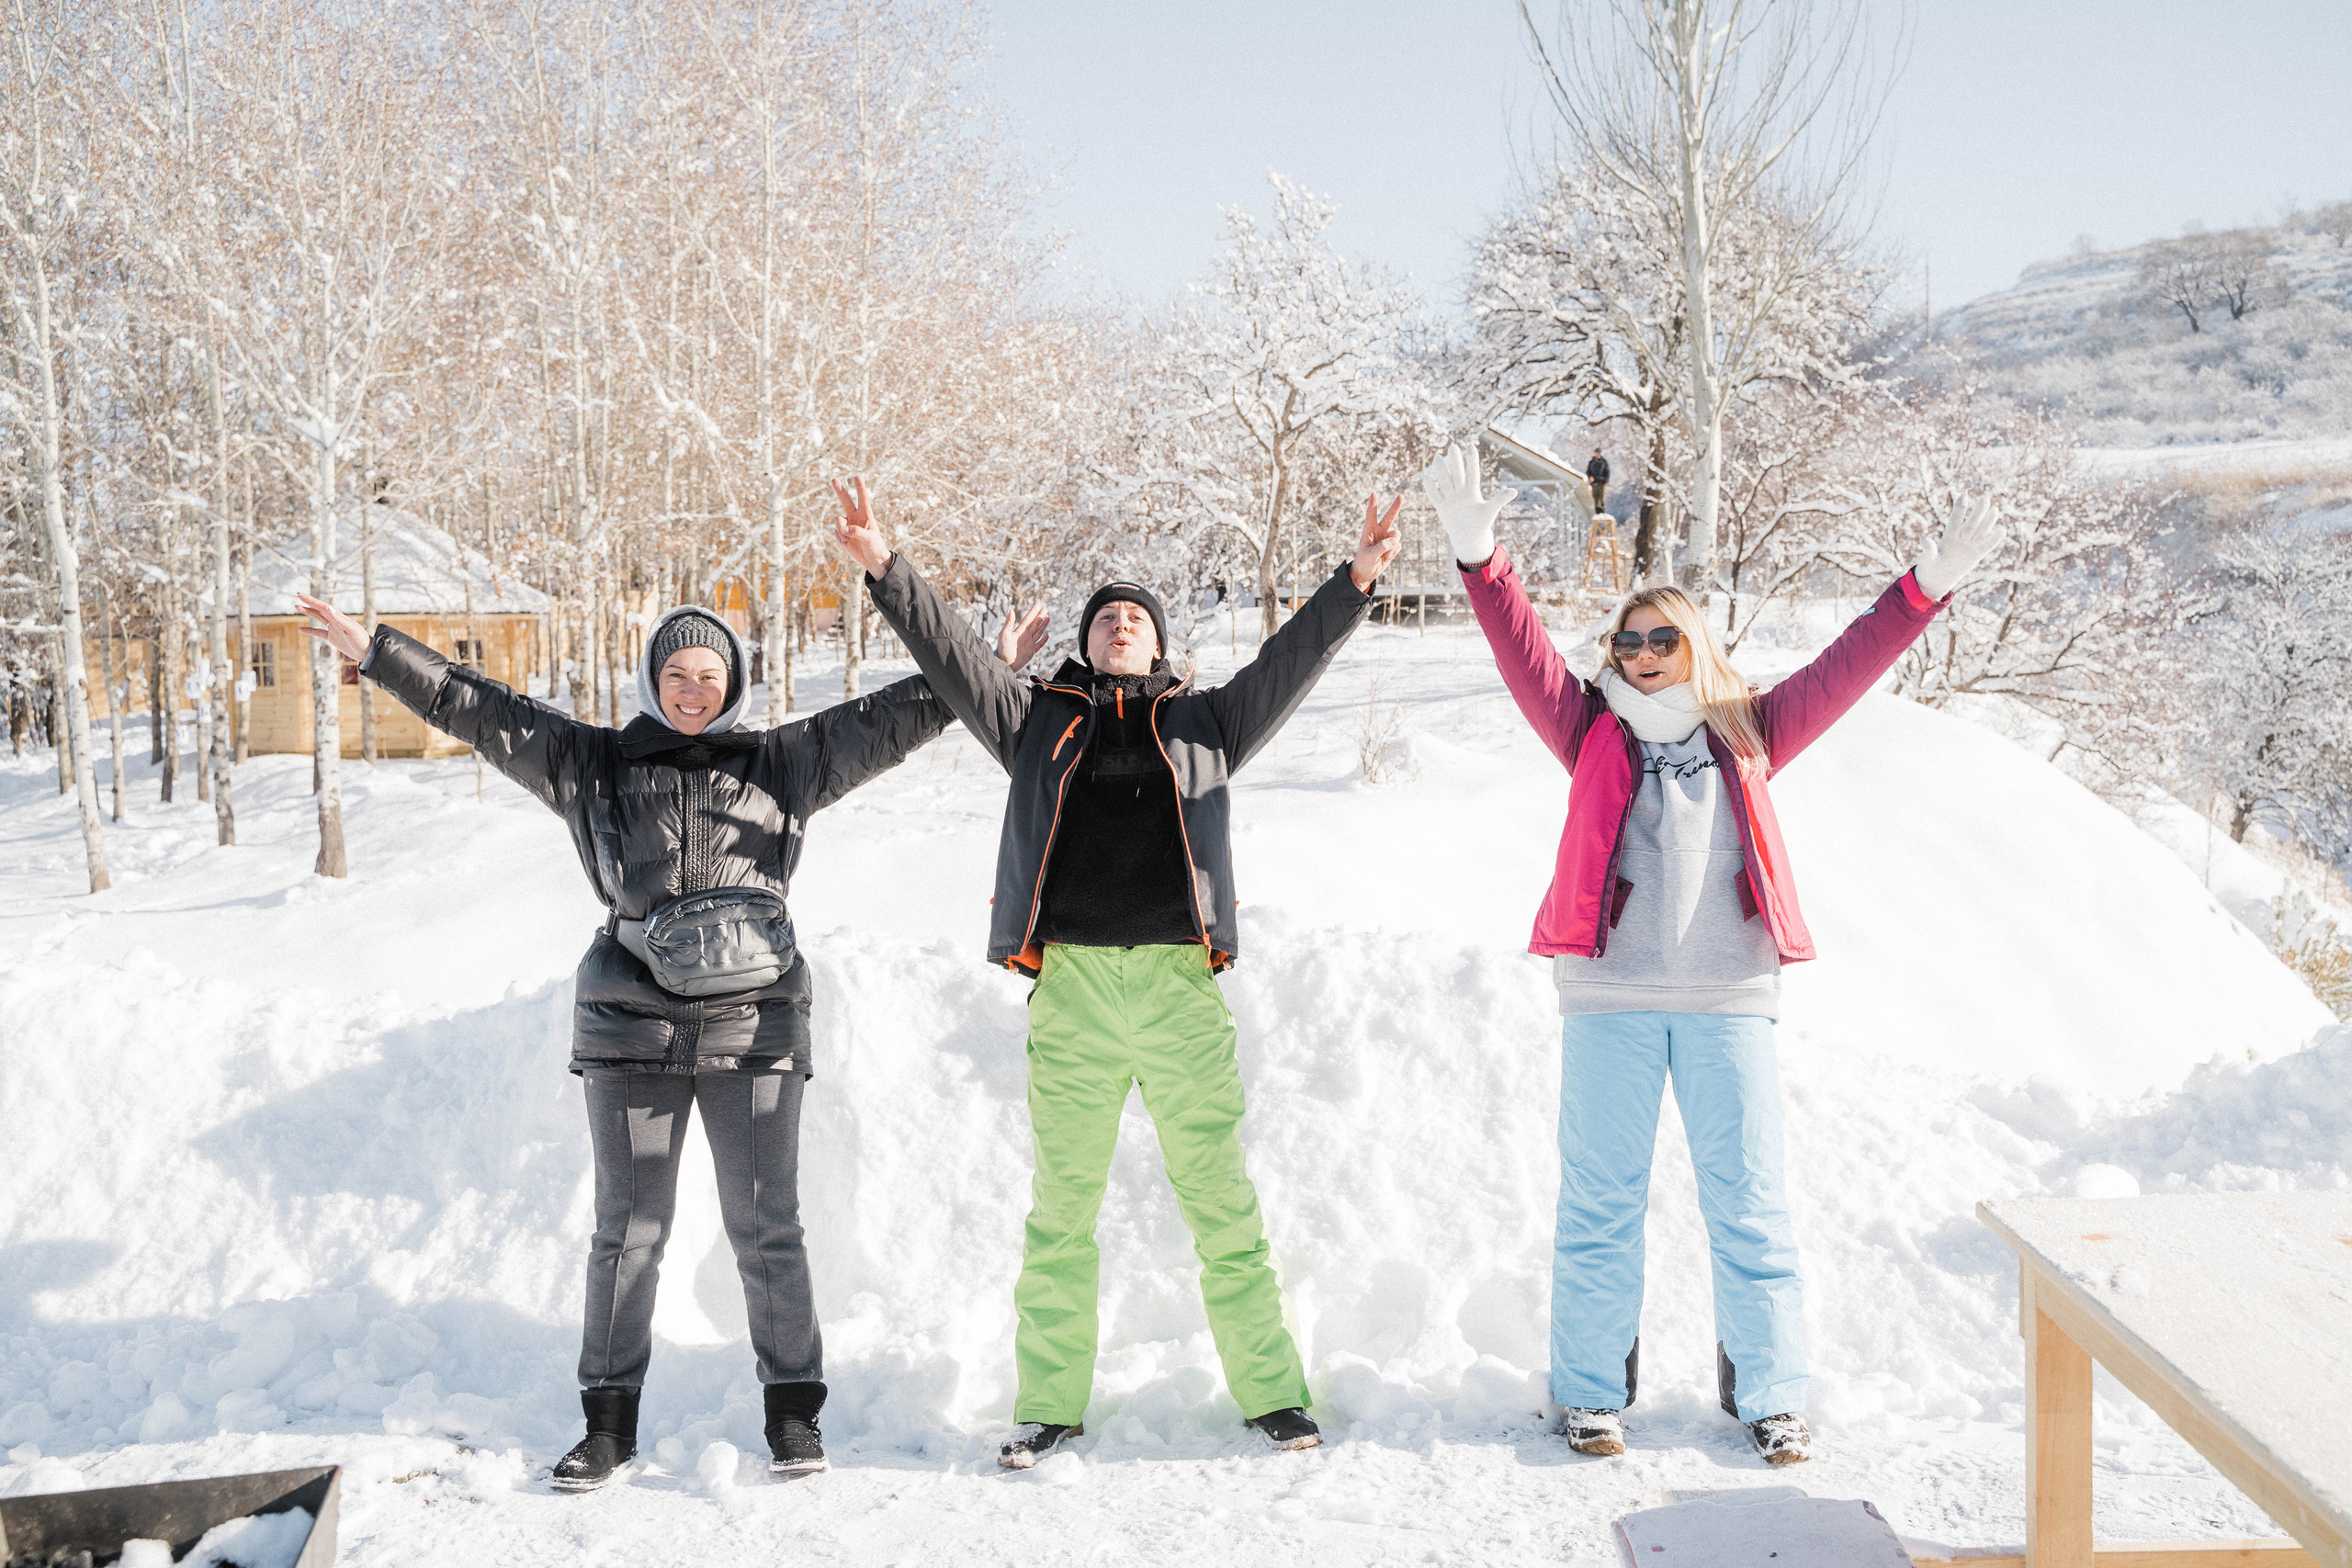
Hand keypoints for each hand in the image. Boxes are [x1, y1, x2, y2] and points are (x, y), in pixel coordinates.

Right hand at [294, 593, 369, 663]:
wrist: (367, 652)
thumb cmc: (361, 640)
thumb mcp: (351, 630)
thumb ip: (340, 620)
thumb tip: (329, 608)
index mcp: (339, 617)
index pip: (323, 606)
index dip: (312, 600)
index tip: (301, 595)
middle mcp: (336, 620)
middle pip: (319, 609)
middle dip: (309, 602)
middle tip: (298, 595)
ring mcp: (334, 629)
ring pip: (318, 618)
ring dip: (308, 612)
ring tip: (297, 607)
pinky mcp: (332, 637)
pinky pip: (318, 632)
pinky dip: (309, 630)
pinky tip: (300, 629)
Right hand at [829, 475, 892, 576]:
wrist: (872, 560)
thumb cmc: (875, 547)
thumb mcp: (869, 539)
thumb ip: (857, 532)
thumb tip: (843, 528)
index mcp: (866, 515)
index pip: (863, 499)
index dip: (860, 488)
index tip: (857, 476)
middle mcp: (856, 517)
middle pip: (846, 501)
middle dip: (840, 490)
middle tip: (834, 479)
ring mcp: (848, 525)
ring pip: (838, 520)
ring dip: (840, 528)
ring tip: (847, 538)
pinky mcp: (842, 534)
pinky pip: (836, 532)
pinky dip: (839, 538)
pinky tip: (846, 543)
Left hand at [997, 603, 1047, 670]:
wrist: (1005, 665)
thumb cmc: (1002, 650)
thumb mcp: (1004, 635)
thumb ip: (1008, 622)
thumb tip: (1011, 609)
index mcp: (1019, 631)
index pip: (1028, 619)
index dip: (1033, 612)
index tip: (1038, 604)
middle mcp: (1025, 636)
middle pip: (1034, 624)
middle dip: (1040, 616)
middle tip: (1045, 609)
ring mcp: (1029, 644)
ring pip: (1038, 632)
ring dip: (1043, 625)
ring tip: (1048, 617)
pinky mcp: (1031, 652)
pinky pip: (1039, 645)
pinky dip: (1044, 640)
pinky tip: (1047, 635)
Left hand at [1350, 495, 1402, 592]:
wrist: (1366, 573)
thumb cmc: (1363, 563)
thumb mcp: (1370, 556)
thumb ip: (1382, 547)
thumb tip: (1395, 541)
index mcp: (1368, 531)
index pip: (1371, 516)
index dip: (1373, 505)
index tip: (1374, 494)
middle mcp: (1378, 532)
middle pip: (1389, 517)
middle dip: (1395, 507)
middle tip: (1401, 496)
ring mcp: (1386, 538)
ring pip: (1396, 535)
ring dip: (1393, 546)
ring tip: (1384, 555)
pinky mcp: (1392, 546)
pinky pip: (1398, 546)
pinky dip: (1393, 553)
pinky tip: (1386, 558)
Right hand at [1418, 439, 1507, 566]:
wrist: (1469, 536)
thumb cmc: (1481, 523)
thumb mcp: (1491, 511)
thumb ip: (1500, 500)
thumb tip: (1515, 491)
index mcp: (1472, 491)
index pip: (1472, 473)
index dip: (1471, 460)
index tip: (1470, 446)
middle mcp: (1461, 492)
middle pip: (1457, 474)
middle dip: (1455, 461)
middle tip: (1453, 446)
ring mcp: (1451, 499)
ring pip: (1445, 482)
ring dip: (1441, 470)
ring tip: (1438, 458)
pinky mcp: (1442, 508)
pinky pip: (1435, 496)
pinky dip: (1431, 489)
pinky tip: (1426, 478)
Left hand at [1912, 494, 2002, 599]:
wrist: (1937, 578)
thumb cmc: (1929, 566)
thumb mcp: (1928, 558)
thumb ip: (1929, 548)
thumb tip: (1924, 539)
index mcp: (1948, 537)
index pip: (1955, 521)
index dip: (1959, 510)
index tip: (1963, 496)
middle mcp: (1960, 538)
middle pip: (1971, 523)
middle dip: (1978, 511)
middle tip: (1985, 498)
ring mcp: (1969, 546)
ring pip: (1981, 531)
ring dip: (1988, 521)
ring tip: (1995, 509)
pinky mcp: (1976, 555)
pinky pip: (1987, 546)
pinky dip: (1994, 539)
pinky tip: (2002, 530)